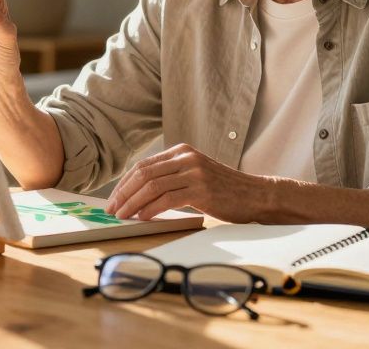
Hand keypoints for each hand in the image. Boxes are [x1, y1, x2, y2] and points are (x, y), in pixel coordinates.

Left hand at [105, 143, 268, 223]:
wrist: (255, 195)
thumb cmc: (224, 189)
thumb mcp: (195, 173)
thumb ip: (171, 176)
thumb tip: (139, 193)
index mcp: (181, 151)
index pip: (143, 165)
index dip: (124, 183)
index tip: (113, 199)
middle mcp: (186, 157)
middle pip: (144, 174)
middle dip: (124, 193)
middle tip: (112, 209)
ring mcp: (194, 172)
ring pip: (152, 186)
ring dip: (133, 203)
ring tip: (123, 216)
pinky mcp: (201, 190)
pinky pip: (167, 199)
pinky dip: (151, 209)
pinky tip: (143, 217)